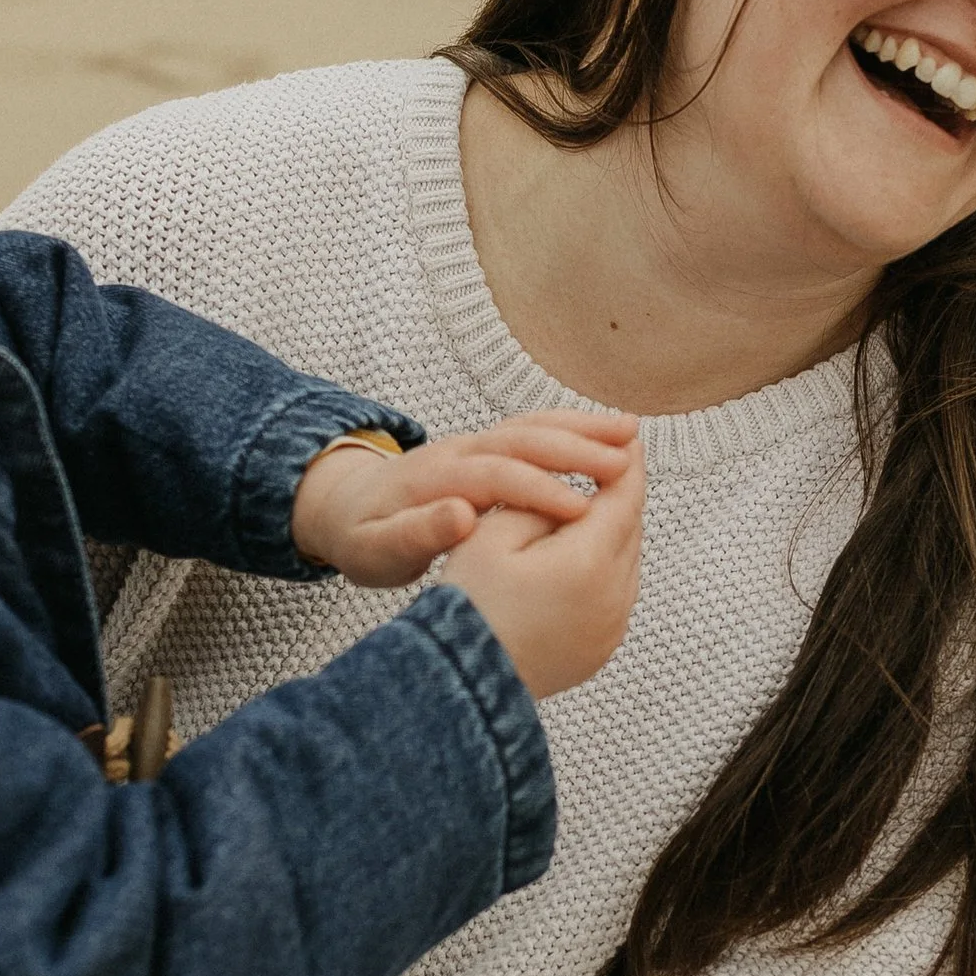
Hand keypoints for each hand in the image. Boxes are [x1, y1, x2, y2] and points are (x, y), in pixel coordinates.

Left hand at [292, 412, 640, 587]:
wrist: (344, 509)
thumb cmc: (364, 539)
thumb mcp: (374, 550)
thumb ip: (414, 534)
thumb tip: (459, 514)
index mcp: (434, 478)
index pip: (494, 476)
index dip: (538, 490)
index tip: (580, 510)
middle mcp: (458, 450)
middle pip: (521, 439)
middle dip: (574, 449)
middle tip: (623, 465)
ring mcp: (474, 443)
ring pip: (532, 426)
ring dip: (581, 427)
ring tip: (631, 435)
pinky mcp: (488, 447)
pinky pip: (534, 430)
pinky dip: (572, 428)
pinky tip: (610, 438)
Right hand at [442, 436, 645, 697]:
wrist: (462, 681)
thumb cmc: (470, 603)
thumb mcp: (492, 533)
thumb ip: (538, 501)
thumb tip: (572, 492)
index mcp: (590, 559)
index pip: (624, 495)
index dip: (627, 462)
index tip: (628, 436)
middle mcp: (614, 595)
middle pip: (632, 528)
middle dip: (623, 494)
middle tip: (615, 465)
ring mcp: (612, 627)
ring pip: (627, 562)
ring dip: (616, 532)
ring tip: (596, 509)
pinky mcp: (602, 649)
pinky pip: (616, 596)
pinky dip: (607, 569)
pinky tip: (582, 560)